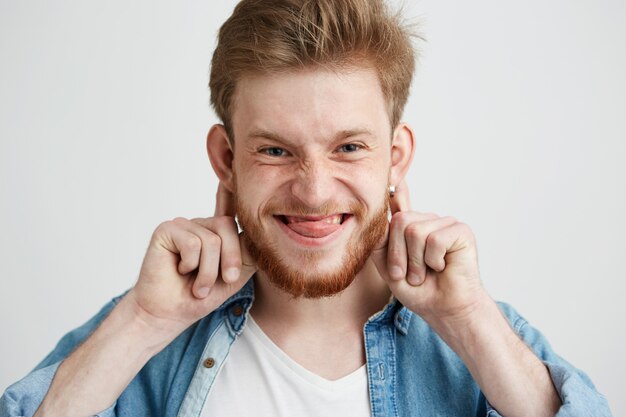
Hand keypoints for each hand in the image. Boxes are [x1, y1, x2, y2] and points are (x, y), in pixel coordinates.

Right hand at [129, 183, 256, 333]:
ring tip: (196, 284)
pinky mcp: (167, 230)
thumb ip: (248, 254)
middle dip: (229, 261)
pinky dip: (190, 265)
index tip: (234, 171)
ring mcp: (184, 225)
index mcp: (218, 234)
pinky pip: (192, 243)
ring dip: (207, 271)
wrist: (169, 313)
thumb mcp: (234, 276)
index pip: (229, 207)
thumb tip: (258, 235)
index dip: (231, 189)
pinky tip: (179, 270)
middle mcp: (202, 225)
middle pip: (228, 228)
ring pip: (211, 240)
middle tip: (221, 282)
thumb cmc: (198, 296)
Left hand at [371, 180, 487, 325]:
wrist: (444, 309)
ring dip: (416, 262)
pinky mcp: (460, 231)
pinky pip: (434, 240)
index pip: (399, 202)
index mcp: (411, 227)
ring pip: (415, 231)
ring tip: (426, 272)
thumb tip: (377, 217)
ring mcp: (444, 223)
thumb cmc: (419, 290)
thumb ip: (381, 242)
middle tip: (409, 274)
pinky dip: (433, 261)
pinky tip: (442, 267)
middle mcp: (427, 220)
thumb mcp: (389, 266)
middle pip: (399, 222)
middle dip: (399, 255)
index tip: (389, 167)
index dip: (394, 186)